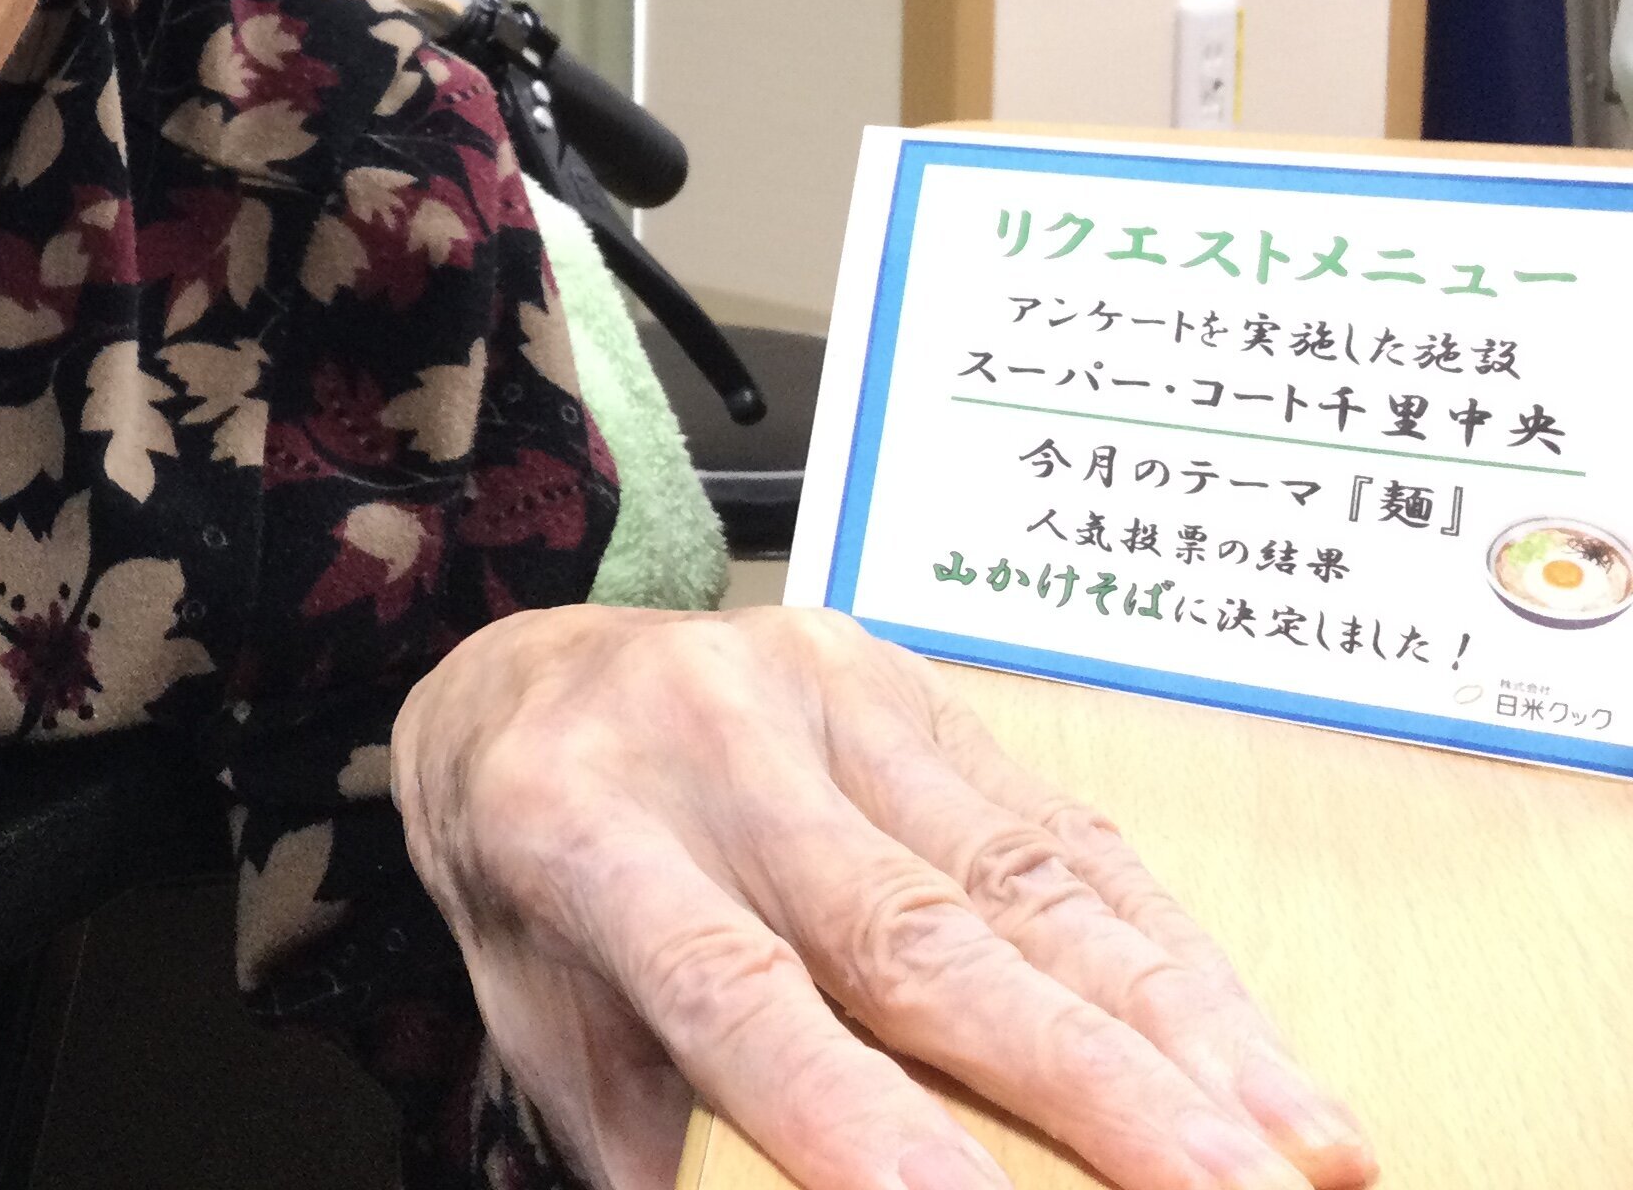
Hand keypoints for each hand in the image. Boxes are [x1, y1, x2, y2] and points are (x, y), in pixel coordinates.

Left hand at [390, 606, 1375, 1189]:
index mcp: (578, 828)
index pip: (732, 986)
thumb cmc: (544, 897)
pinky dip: (1177, 958)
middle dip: (1085, 1081)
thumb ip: (670, 1141)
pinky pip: (1064, 829)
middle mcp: (703, 737)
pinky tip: (1263, 1059)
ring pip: (1022, 874)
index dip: (847, 1110)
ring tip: (1302, 1154)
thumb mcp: (549, 1026)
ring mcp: (815, 688)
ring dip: (1181, 1029)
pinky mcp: (907, 680)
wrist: (521, 682)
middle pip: (912, 928)